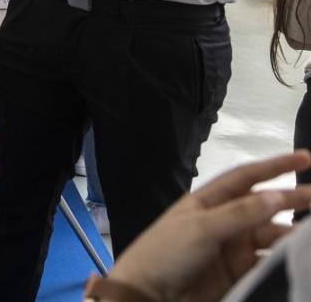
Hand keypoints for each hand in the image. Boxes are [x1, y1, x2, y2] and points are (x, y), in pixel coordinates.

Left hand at [106, 151, 310, 301]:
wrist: (148, 296)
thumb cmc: (166, 254)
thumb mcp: (201, 228)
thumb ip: (240, 214)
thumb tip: (277, 195)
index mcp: (208, 202)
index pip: (246, 178)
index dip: (275, 166)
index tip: (306, 157)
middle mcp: (224, 221)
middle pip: (265, 208)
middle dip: (293, 200)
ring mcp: (233, 248)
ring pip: (271, 236)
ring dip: (293, 235)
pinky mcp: (240, 274)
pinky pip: (270, 263)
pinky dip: (287, 261)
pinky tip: (302, 260)